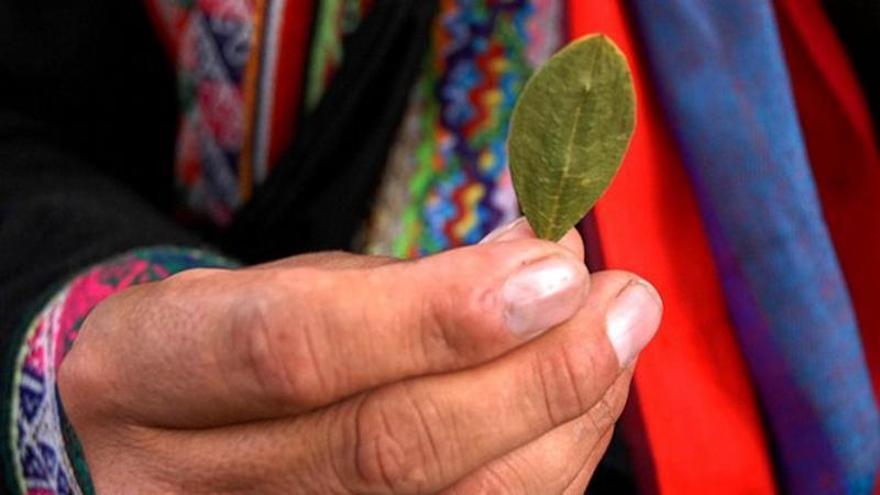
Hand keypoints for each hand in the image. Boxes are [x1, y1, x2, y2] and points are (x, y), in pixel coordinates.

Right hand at [58, 219, 660, 493]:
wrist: (155, 450)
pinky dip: (546, 466)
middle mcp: (184, 482)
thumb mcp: (272, 290)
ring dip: (562, 421)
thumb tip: (546, 260)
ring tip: (617, 338)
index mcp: (143, 371)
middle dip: (535, 374)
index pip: (289, 349)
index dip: (431, 313)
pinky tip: (578, 404)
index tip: (555, 267)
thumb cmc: (221, 355)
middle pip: (387, 448)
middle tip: (627, 302)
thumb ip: (398, 286)